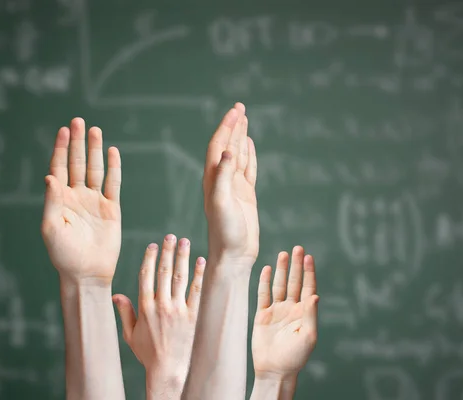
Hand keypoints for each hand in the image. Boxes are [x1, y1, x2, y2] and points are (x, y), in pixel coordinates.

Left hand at [41, 118, 121, 283]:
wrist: (87, 274)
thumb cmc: (64, 255)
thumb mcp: (51, 227)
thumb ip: (52, 201)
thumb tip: (50, 176)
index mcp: (59, 200)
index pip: (59, 168)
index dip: (61, 149)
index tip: (64, 130)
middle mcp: (77, 197)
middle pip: (77, 163)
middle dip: (77, 142)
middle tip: (79, 121)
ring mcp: (95, 201)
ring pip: (95, 169)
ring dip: (95, 150)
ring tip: (95, 130)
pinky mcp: (112, 209)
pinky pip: (113, 184)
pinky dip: (114, 168)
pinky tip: (113, 152)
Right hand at [113, 235, 204, 390]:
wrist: (168, 370)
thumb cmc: (148, 354)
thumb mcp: (131, 335)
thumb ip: (124, 313)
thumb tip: (116, 295)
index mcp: (145, 307)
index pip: (146, 276)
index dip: (150, 258)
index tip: (153, 245)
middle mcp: (161, 305)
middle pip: (164, 272)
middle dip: (167, 251)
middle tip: (171, 236)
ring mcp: (178, 309)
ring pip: (180, 277)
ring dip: (183, 257)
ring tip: (185, 241)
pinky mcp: (193, 315)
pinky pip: (196, 291)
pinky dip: (199, 274)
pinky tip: (201, 261)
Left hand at [203, 102, 258, 265]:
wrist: (233, 255)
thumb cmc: (225, 233)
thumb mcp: (222, 204)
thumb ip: (223, 178)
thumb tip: (226, 152)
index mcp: (213, 179)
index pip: (218, 146)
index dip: (226, 127)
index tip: (236, 111)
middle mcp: (221, 180)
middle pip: (226, 146)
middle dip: (233, 126)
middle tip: (240, 107)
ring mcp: (234, 187)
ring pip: (237, 155)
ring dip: (240, 137)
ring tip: (244, 119)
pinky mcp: (245, 195)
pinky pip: (247, 169)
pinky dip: (248, 155)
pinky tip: (249, 145)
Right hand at [252, 246, 318, 379]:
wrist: (274, 370)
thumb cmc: (294, 357)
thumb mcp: (308, 336)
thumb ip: (310, 314)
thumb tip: (315, 295)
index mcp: (304, 313)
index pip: (308, 288)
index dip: (309, 272)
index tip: (309, 257)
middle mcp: (291, 309)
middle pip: (295, 282)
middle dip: (297, 266)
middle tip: (298, 248)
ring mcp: (276, 311)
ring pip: (280, 285)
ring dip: (282, 270)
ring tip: (284, 254)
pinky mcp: (262, 315)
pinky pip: (263, 294)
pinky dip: (265, 281)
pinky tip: (268, 269)